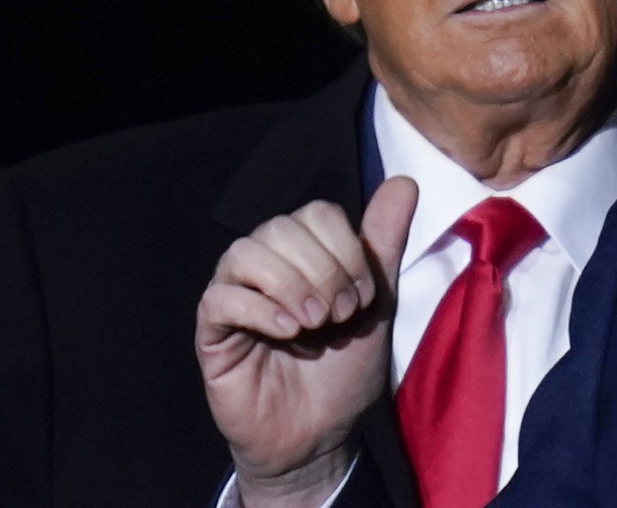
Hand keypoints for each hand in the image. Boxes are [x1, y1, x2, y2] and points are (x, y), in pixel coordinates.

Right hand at [196, 176, 417, 506]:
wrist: (318, 435)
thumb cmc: (344, 369)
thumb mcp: (376, 304)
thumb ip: (384, 243)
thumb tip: (404, 181)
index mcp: (305, 254)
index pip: (317, 213)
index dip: (346, 248)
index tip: (365, 297)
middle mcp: (266, 265)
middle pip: (282, 226)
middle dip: (323, 269)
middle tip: (342, 314)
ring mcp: (235, 295)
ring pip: (245, 252)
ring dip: (291, 284)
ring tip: (316, 324)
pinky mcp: (212, 331)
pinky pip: (220, 297)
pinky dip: (259, 308)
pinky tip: (288, 332)